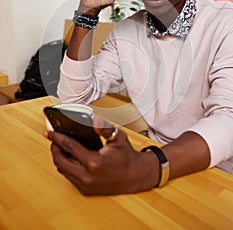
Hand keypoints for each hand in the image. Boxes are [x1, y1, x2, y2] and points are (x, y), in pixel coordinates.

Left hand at [44, 116, 158, 194]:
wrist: (136, 175)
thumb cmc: (127, 156)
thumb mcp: (117, 137)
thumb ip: (103, 127)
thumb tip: (93, 120)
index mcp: (94, 162)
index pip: (69, 147)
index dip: (56, 137)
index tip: (48, 132)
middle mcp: (87, 176)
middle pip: (60, 161)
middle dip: (54, 148)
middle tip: (53, 139)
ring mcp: (86, 185)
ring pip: (63, 170)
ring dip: (59, 158)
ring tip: (59, 146)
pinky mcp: (86, 190)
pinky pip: (69, 176)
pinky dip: (66, 166)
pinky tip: (68, 157)